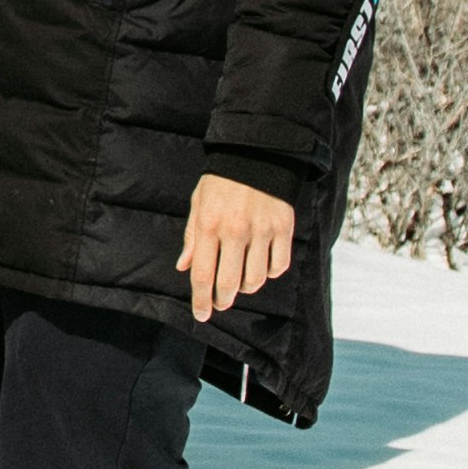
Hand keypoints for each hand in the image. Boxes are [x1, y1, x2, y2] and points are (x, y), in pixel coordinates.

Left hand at [182, 172, 298, 330]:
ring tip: (240, 282)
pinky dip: (269, 273)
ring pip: (255, 280)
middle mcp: (235, 231)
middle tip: (220, 302)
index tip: (201, 314)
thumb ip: (192, 237)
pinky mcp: (283, 228)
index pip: (203, 275)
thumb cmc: (221, 181)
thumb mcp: (198, 203)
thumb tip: (184, 267)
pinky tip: (261, 267)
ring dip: (246, 287)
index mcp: (209, 225)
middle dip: (222, 300)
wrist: (257, 153)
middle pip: (229, 283)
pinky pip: (278, 266)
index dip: (201, 300)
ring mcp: (262, 230)